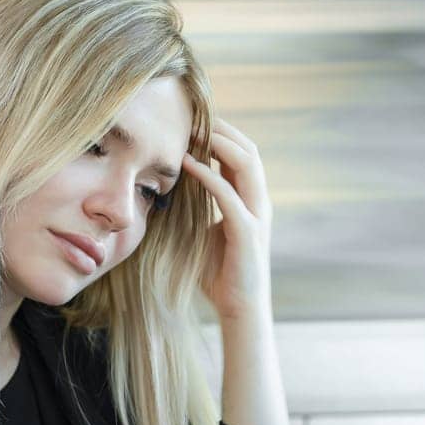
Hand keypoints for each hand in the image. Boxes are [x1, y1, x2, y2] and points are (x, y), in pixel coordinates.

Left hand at [180, 118, 273, 323]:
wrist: (238, 309)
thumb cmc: (218, 274)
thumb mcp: (202, 232)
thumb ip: (194, 210)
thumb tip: (166, 192)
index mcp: (250, 200)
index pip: (241, 154)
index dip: (221, 134)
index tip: (192, 120)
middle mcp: (258, 202)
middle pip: (248, 150)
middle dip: (222, 129)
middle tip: (191, 115)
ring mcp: (257, 215)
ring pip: (246, 164)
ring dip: (219, 143)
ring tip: (191, 131)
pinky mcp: (248, 232)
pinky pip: (229, 195)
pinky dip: (209, 175)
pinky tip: (187, 164)